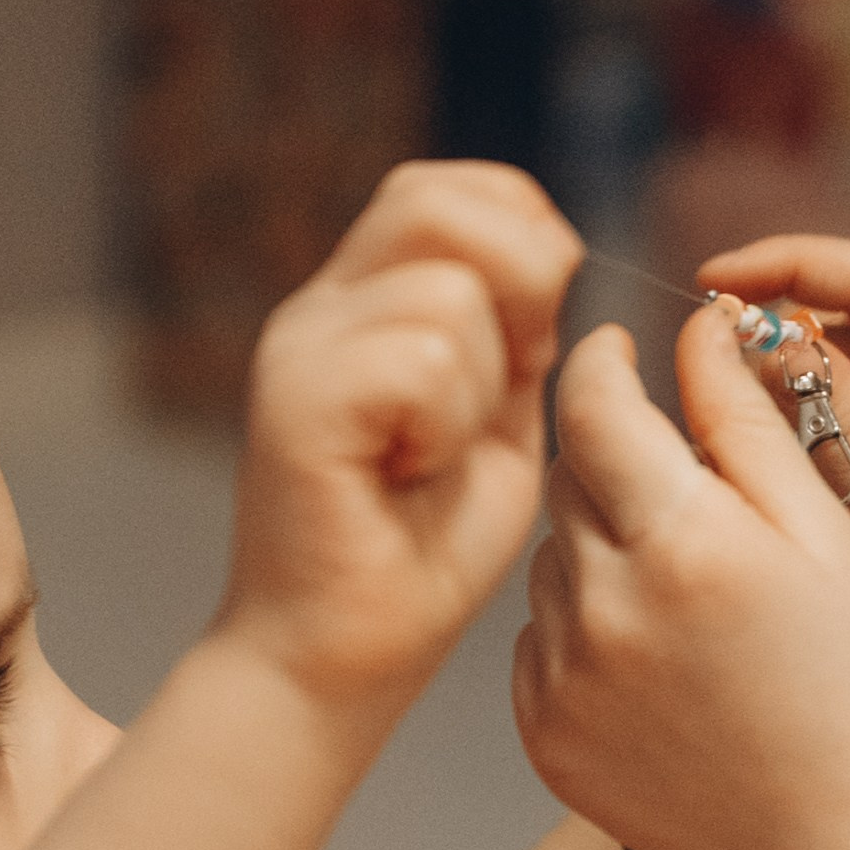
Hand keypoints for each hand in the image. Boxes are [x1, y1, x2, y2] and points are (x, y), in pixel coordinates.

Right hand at [221, 163, 578, 711]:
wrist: (342, 660)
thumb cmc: (424, 553)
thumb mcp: (499, 424)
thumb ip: (520, 339)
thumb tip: (555, 256)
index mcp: (369, 301)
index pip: (450, 189)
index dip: (525, 233)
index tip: (540, 336)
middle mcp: (323, 306)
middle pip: (435, 199)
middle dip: (518, 280)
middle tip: (509, 384)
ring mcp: (301, 347)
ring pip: (446, 289)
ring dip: (480, 382)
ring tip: (435, 455)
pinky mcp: (294, 400)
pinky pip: (419, 356)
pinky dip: (444, 424)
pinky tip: (409, 475)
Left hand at [514, 308, 849, 849]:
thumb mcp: (824, 538)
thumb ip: (747, 422)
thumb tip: (692, 329)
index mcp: (684, 539)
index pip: (592, 404)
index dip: (600, 362)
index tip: (618, 351)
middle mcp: (606, 605)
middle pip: (563, 478)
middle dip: (611, 462)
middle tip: (683, 496)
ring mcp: (565, 677)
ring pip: (551, 560)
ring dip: (600, 551)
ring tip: (689, 603)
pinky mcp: (543, 735)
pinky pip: (538, 642)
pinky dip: (584, 631)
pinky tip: (660, 667)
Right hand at [701, 237, 849, 813]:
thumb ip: (830, 423)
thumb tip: (760, 331)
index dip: (780, 267)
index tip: (699, 290)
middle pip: (849, 320)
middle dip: (766, 335)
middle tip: (684, 384)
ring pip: (844, 373)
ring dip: (778, 391)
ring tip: (710, 442)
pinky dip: (800, 434)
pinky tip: (755, 481)